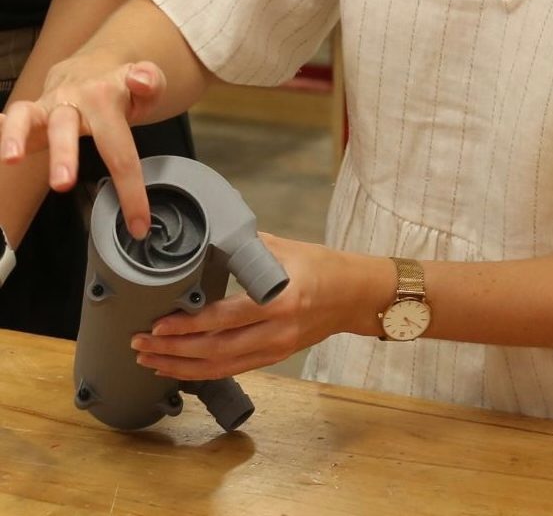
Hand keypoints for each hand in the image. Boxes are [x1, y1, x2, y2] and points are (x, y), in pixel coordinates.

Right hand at [0, 53, 165, 237]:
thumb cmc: (121, 87)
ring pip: (28, 116)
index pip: (120, 150)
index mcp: (106, 100)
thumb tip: (140, 79)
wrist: (93, 65)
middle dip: (62, 155)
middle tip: (63, 184)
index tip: (137, 225)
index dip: (130, 190)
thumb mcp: (148, 84)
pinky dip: (2, 127)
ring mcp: (49, 106)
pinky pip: (15, 115)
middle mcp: (73, 101)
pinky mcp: (31, 112)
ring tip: (10, 159)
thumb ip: (151, 83)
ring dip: (16, 136)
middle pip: (66, 126)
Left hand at [131, 234, 355, 379]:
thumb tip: (206, 237)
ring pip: (219, 366)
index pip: (225, 318)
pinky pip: (231, 370)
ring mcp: (275, 349)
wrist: (354, 295)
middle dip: (173, 349)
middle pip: (215, 349)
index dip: (189, 325)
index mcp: (279, 299)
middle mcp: (276, 330)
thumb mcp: (284, 248)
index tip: (158, 322)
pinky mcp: (274, 358)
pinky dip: (201, 372)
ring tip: (148, 359)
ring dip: (180, 366)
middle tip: (140, 342)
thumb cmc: (321, 266)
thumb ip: (245, 247)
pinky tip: (178, 368)